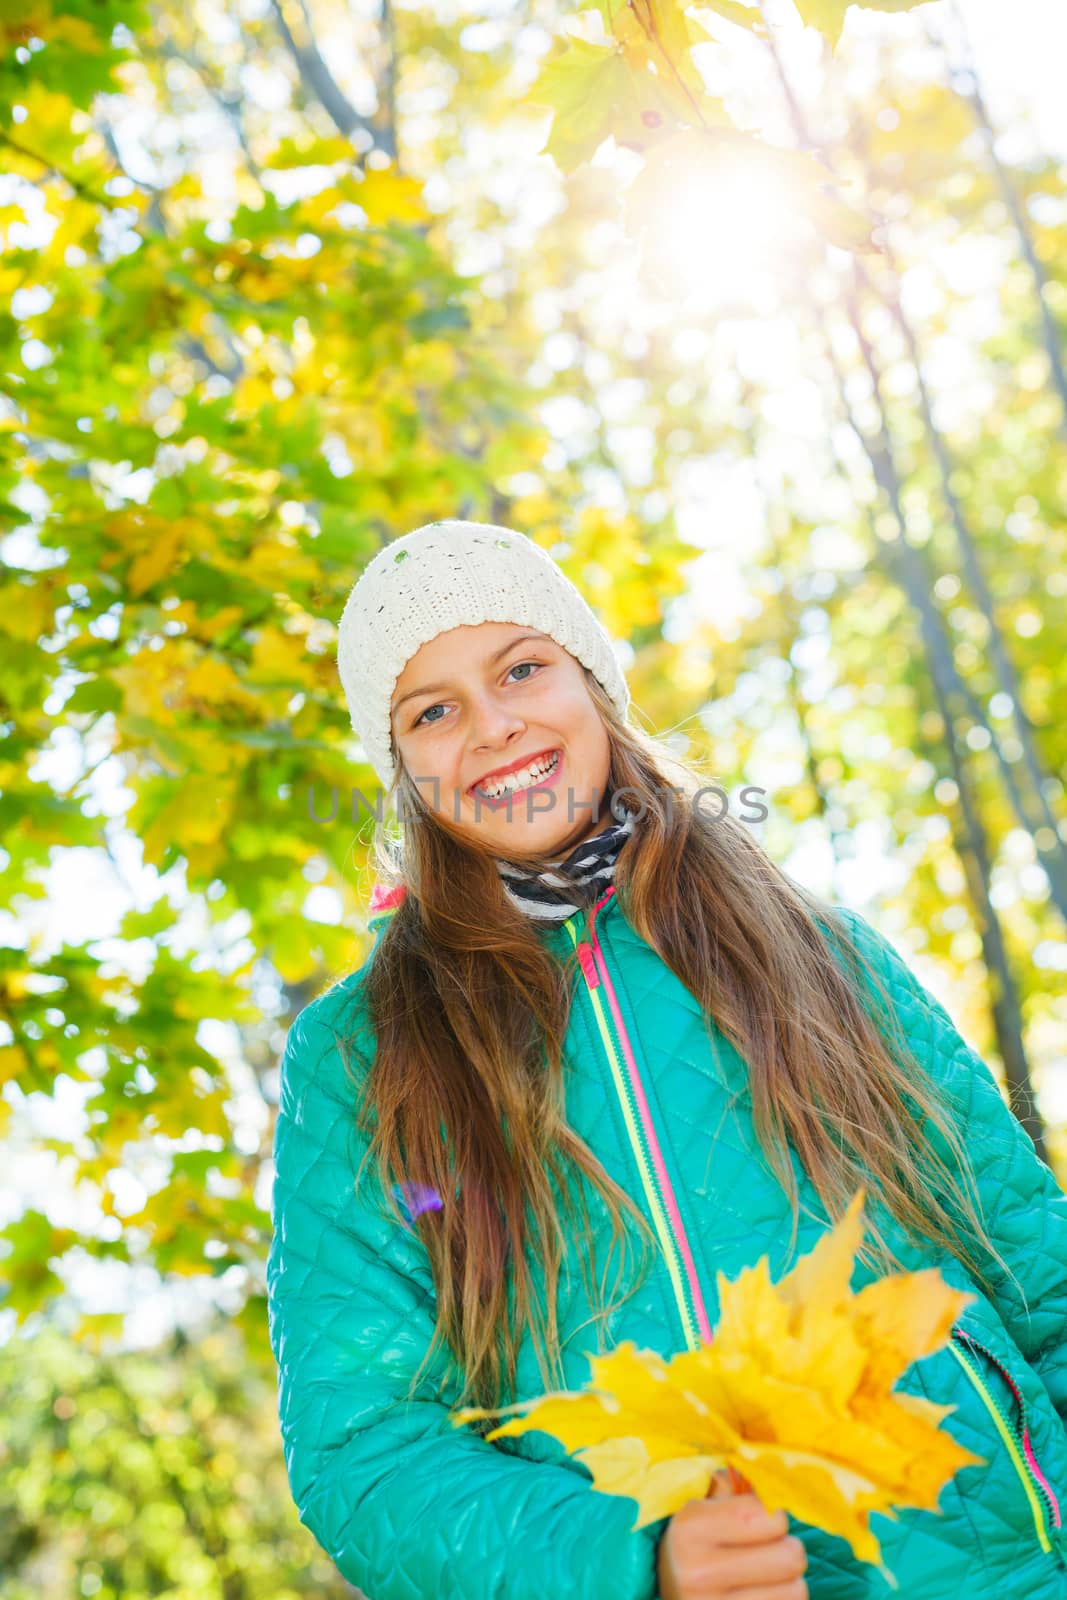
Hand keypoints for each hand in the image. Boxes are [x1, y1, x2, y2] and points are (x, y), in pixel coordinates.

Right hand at [656, 1476, 807, 1598]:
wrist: (664, 1593)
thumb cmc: (692, 1543)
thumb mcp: (700, 1507)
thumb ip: (734, 1486)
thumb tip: (773, 1477)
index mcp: (690, 1527)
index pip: (769, 1516)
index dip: (775, 1515)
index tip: (761, 1521)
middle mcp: (698, 1572)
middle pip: (790, 1557)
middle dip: (786, 1549)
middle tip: (770, 1550)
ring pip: (797, 1590)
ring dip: (788, 1582)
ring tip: (765, 1577)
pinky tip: (760, 1595)